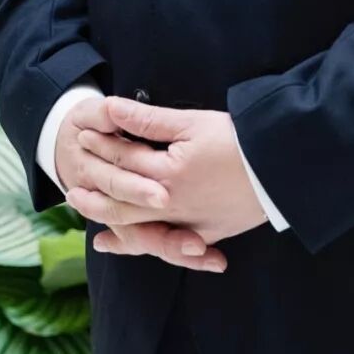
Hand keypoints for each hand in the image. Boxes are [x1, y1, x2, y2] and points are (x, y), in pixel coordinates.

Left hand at [69, 95, 268, 261]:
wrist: (281, 168)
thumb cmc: (238, 140)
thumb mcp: (192, 122)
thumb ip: (149, 121)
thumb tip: (111, 109)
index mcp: (166, 174)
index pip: (125, 159)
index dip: (103, 145)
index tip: (83, 134)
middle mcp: (172, 204)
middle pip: (122, 202)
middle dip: (96, 193)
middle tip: (72, 190)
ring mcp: (189, 223)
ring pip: (140, 229)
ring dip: (113, 225)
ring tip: (91, 225)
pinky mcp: (207, 233)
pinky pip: (168, 244)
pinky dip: (145, 245)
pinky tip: (129, 244)